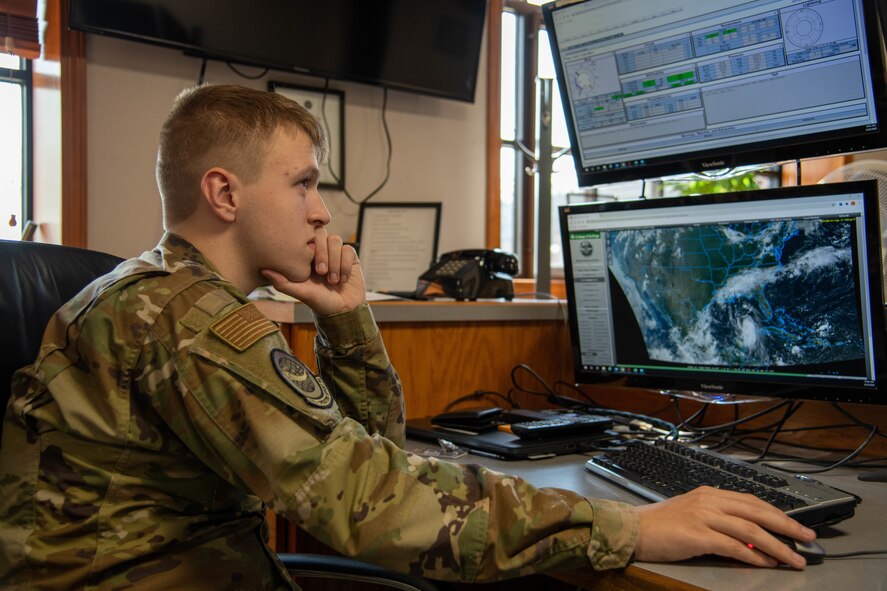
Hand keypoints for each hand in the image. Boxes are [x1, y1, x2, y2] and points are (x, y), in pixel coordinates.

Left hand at [262, 227, 365, 315]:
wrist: (342, 310)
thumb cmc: (319, 302)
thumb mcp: (300, 292)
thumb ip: (282, 282)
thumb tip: (262, 270)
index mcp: (307, 255)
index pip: (307, 235)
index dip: (311, 248)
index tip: (312, 270)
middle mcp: (321, 250)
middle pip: (322, 233)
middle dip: (322, 254)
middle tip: (321, 273)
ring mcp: (336, 253)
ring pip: (336, 241)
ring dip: (335, 262)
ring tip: (333, 280)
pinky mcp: (350, 257)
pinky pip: (349, 250)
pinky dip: (345, 266)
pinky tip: (343, 280)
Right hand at [633, 486, 816, 568]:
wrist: (632, 529)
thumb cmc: (660, 525)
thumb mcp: (692, 514)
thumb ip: (719, 520)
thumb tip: (748, 536)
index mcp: (709, 493)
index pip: (752, 501)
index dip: (778, 514)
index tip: (796, 526)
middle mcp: (709, 501)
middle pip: (757, 512)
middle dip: (787, 526)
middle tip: (809, 539)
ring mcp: (703, 517)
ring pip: (750, 530)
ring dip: (777, 546)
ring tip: (793, 559)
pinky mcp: (697, 535)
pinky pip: (733, 546)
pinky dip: (752, 555)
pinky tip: (765, 563)